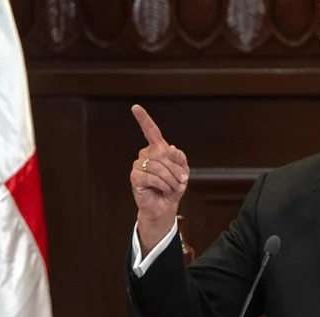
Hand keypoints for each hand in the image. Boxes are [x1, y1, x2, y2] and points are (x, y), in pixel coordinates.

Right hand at [129, 104, 189, 251]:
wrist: (166, 205)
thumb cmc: (173, 187)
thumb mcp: (183, 170)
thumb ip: (179, 157)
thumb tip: (169, 147)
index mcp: (158, 149)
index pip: (150, 131)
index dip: (143, 119)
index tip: (135, 107)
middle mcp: (146, 154)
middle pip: (162, 153)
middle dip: (175, 169)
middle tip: (180, 180)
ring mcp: (139, 165)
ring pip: (157, 166)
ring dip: (170, 179)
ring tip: (172, 186)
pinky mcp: (135, 177)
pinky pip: (151, 176)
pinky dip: (162, 184)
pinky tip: (163, 189)